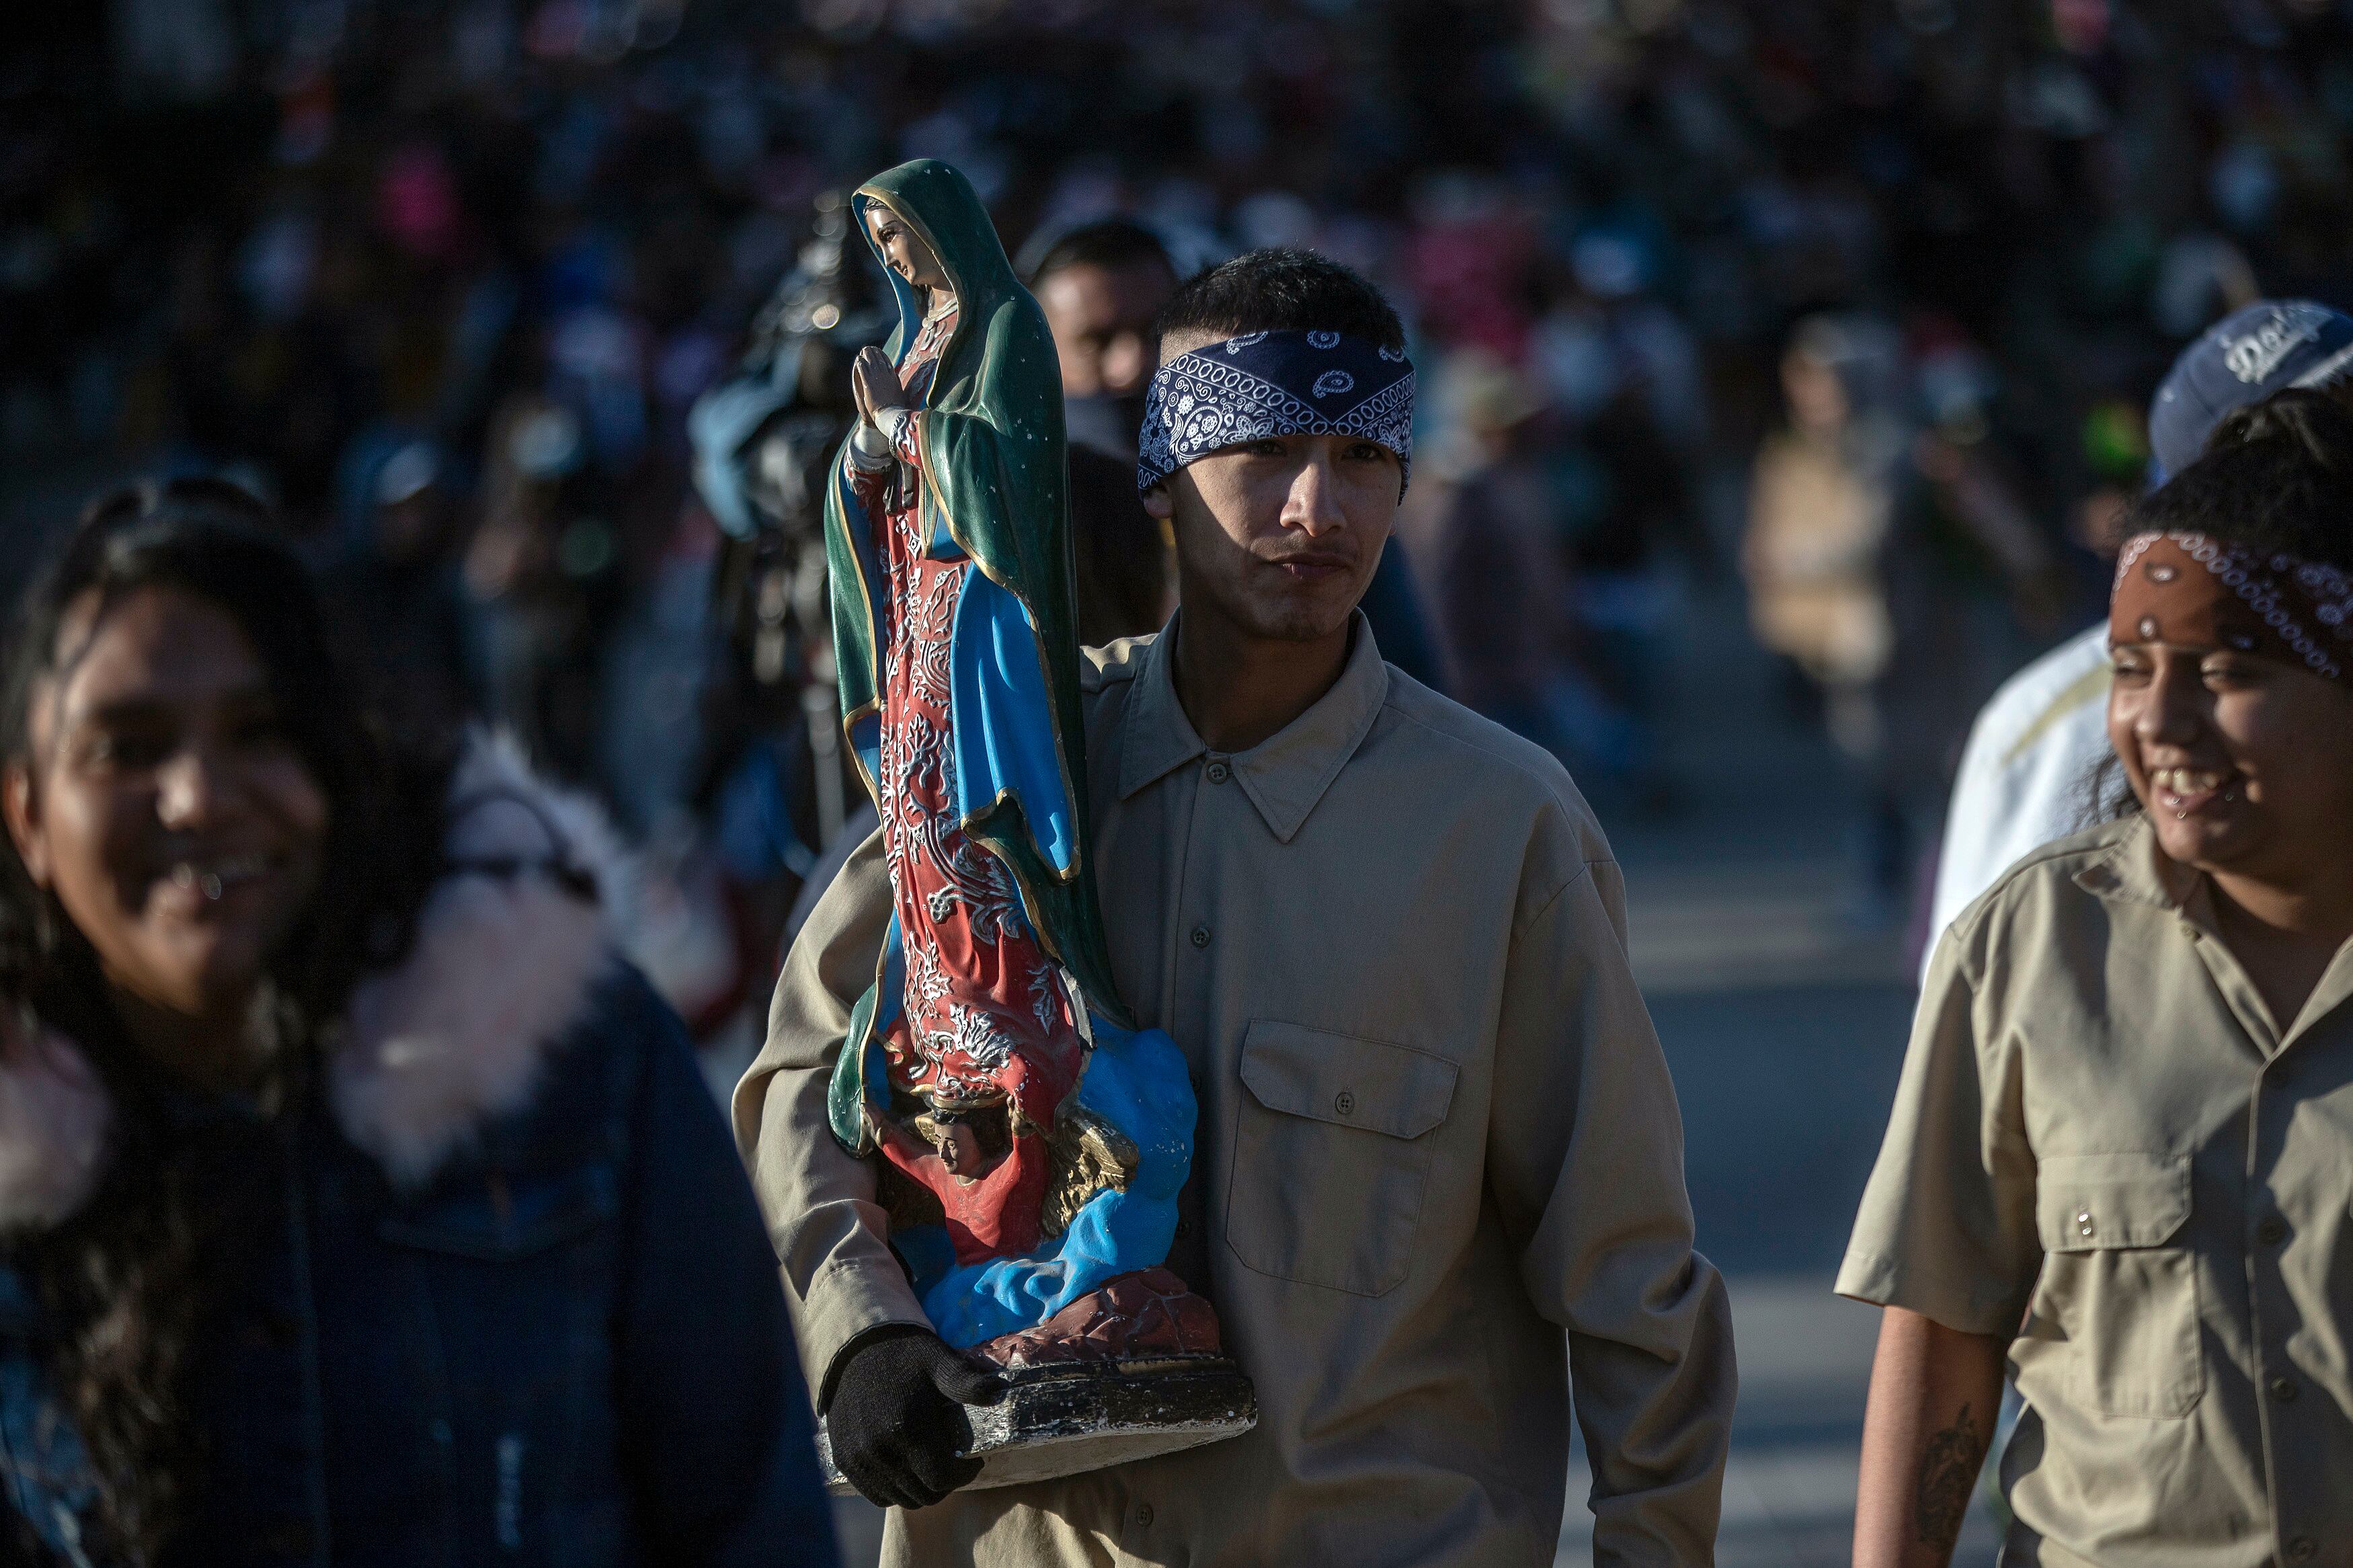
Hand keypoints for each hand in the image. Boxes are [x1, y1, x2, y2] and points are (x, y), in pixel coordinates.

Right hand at [824, 1326, 1007, 1507]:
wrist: (856, 1351)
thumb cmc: (907, 1357)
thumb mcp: (940, 1362)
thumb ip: (967, 1382)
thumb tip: (999, 1391)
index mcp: (909, 1427)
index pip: (943, 1478)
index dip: (964, 1474)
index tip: (972, 1460)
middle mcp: (880, 1448)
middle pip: (924, 1494)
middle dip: (945, 1483)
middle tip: (952, 1462)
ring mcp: (859, 1457)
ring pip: (901, 1499)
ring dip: (921, 1487)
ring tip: (929, 1463)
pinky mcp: (845, 1461)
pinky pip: (876, 1495)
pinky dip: (894, 1489)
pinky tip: (905, 1466)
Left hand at [853, 346, 907, 423]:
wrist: (889, 414)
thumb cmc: (896, 407)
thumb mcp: (899, 392)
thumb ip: (895, 383)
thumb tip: (895, 377)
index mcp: (893, 377)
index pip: (887, 362)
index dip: (882, 355)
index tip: (879, 351)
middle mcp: (885, 375)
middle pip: (879, 359)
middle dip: (873, 352)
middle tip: (869, 348)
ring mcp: (876, 378)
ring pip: (871, 362)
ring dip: (866, 355)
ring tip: (863, 351)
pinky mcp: (868, 383)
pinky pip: (863, 369)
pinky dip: (860, 363)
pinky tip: (858, 359)